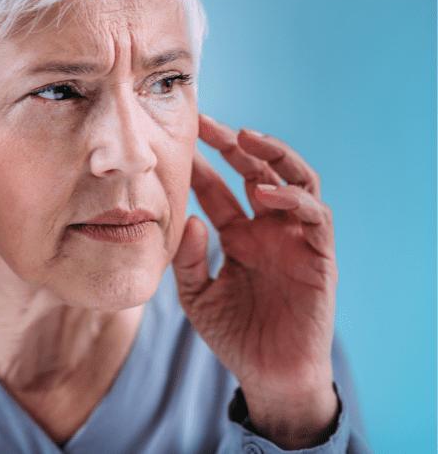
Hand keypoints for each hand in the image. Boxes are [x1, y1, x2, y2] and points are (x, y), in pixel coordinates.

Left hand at [172, 114, 337, 448]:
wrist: (269, 375)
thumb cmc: (234, 335)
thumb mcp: (196, 296)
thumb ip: (187, 260)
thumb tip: (190, 219)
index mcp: (239, 236)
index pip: (219, 190)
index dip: (201, 166)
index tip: (178, 142)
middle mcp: (268, 230)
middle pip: (256, 172)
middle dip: (234, 145)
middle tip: (207, 123)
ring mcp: (295, 239)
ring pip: (295, 180)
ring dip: (273, 156)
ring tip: (244, 138)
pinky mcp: (320, 255)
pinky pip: (315, 216)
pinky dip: (294, 198)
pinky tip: (267, 192)